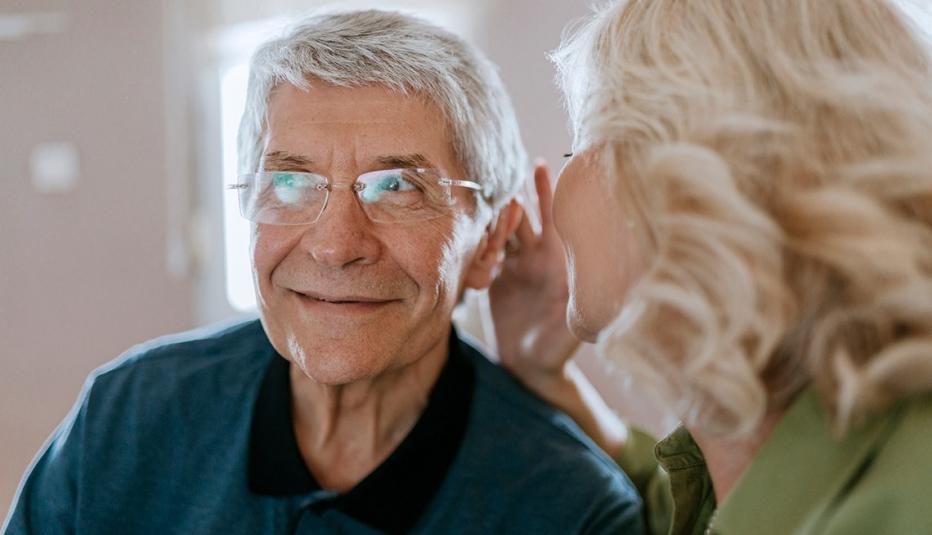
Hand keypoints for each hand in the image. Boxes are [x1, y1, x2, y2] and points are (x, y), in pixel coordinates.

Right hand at [489, 163, 579, 388]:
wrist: (532, 368)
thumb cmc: (561, 347)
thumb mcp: (579, 321)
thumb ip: (588, 296)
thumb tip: (611, 272)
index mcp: (558, 260)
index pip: (555, 218)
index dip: (548, 192)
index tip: (543, 165)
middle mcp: (538, 258)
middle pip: (525, 218)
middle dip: (518, 197)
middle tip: (508, 178)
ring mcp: (515, 267)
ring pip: (501, 233)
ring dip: (494, 220)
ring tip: (483, 205)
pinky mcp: (496, 280)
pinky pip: (483, 255)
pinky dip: (477, 246)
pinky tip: (469, 238)